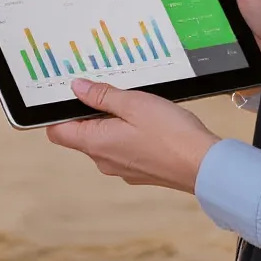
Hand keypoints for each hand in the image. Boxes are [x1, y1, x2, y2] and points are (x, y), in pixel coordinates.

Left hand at [45, 78, 219, 191]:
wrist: (204, 165)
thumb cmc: (170, 134)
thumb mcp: (133, 103)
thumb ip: (102, 96)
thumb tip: (76, 88)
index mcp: (94, 144)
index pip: (56, 132)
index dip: (58, 113)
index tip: (71, 95)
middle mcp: (103, 161)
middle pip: (81, 135)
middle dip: (91, 114)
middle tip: (110, 93)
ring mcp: (121, 169)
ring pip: (104, 142)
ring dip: (113, 124)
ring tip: (134, 106)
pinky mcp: (139, 172)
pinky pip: (123, 150)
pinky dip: (129, 136)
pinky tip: (149, 124)